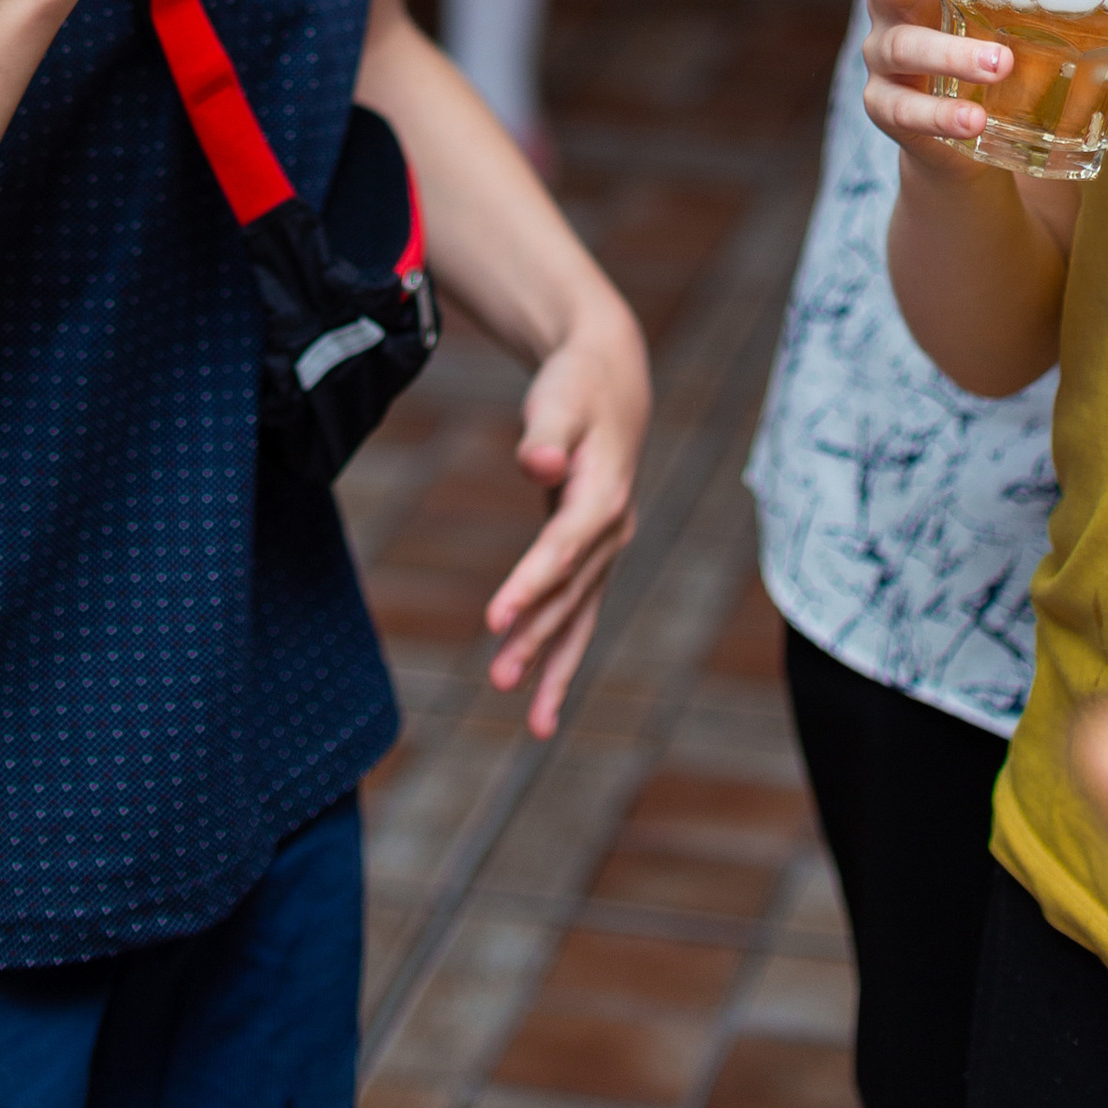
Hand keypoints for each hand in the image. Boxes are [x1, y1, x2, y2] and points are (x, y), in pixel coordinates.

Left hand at [481, 310, 649, 739]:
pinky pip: (579, 612)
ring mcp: (608, 547)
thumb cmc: (576, 388)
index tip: (495, 617)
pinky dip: (563, 654)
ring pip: (581, 615)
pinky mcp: (593, 554)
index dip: (529, 584)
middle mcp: (612, 530)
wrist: (611, 384)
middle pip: (571, 593)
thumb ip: (546, 432)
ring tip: (533, 723)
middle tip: (498, 677)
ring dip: (555, 663)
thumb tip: (534, 462)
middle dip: (537, 637)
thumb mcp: (559, 398)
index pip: (561, 548)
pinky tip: (544, 700)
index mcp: (603, 494)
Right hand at [862, 0, 999, 172]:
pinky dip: (939, 114)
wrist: (968, 138)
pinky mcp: (888, 108)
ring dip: (949, 53)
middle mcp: (894, 5)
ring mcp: (885, 58)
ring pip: (900, 44)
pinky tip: (974, 119)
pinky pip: (903, 109)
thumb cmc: (1000, 54)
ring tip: (1000, 63)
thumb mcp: (1027, 19)